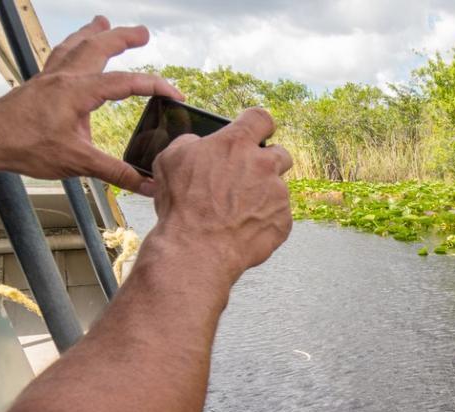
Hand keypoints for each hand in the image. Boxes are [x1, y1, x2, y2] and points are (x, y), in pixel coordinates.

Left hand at [0, 16, 181, 194]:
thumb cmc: (25, 146)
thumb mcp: (77, 162)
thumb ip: (116, 173)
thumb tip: (147, 184)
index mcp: (77, 92)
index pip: (126, 82)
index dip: (155, 86)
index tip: (175, 93)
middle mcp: (64, 78)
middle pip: (98, 47)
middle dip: (123, 38)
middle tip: (143, 33)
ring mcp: (49, 77)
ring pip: (75, 45)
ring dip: (93, 33)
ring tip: (104, 23)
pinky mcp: (39, 83)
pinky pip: (59, 54)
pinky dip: (71, 46)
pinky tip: (73, 48)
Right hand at [146, 108, 293, 283]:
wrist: (197, 249)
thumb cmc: (181, 206)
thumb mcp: (170, 160)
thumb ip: (191, 143)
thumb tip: (199, 143)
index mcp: (236, 144)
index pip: (260, 118)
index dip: (258, 125)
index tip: (257, 132)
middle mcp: (263, 165)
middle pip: (281, 153)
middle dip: (268, 162)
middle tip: (249, 176)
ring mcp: (277, 194)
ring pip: (278, 188)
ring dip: (263, 195)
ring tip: (238, 211)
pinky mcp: (283, 221)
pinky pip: (279, 216)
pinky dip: (265, 221)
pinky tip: (243, 229)